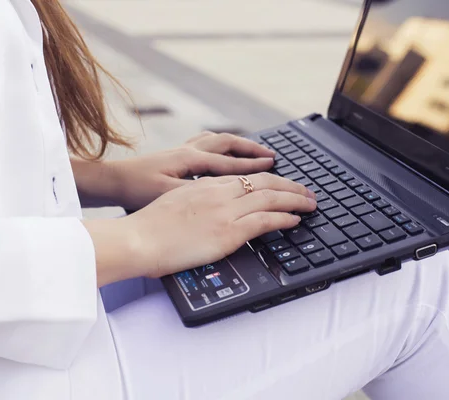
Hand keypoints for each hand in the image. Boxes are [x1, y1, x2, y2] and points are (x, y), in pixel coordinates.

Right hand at [86, 173, 316, 285]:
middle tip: (305, 191)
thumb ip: (194, 205)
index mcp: (204, 187)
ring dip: (295, 199)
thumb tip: (205, 214)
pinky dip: (285, 217)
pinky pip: (265, 219)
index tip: (279, 184)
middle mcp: (218, 193)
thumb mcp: (173, 206)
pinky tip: (295, 219)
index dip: (267, 180)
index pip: (244, 178)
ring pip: (270, 197)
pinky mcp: (228, 231)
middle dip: (289, 185)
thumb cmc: (147, 228)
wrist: (137, 239)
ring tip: (310, 203)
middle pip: (263, 182)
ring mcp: (224, 211)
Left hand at [106, 132, 276, 209]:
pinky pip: (204, 144)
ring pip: (217, 140)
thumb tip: (226, 194)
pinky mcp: (174, 155)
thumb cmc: (136, 190)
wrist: (111, 181)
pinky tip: (220, 153)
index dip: (254, 166)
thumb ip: (198, 194)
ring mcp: (181, 150)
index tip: (274, 166)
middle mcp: (189, 150)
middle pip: (228, 143)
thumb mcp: (168, 196)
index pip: (230, 162)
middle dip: (252, 148)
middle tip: (271, 155)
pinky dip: (219, 146)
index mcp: (191, 160)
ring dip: (237, 144)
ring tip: (252, 150)